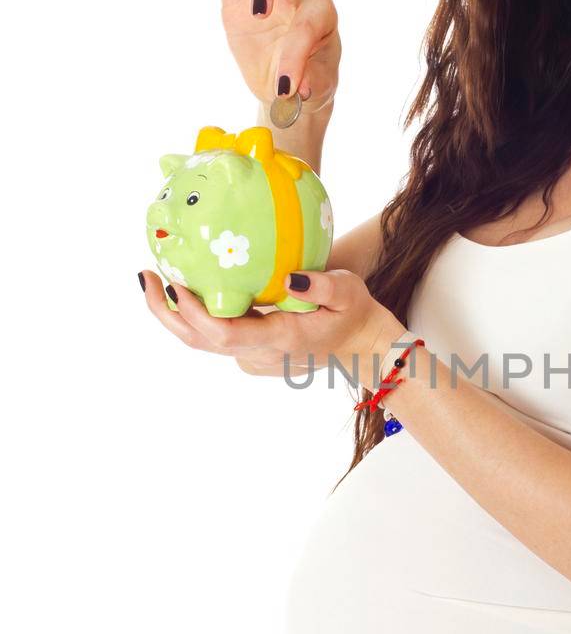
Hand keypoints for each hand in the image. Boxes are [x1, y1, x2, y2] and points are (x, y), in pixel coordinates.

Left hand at [138, 266, 404, 387]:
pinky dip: (196, 314)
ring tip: (154, 278)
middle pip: (200, 341)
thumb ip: (323, 284)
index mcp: (280, 339)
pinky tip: (187, 286)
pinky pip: (215, 336)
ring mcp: (252, 358)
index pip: (224, 334)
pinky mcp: (250, 354)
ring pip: (203, 341)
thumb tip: (289, 277)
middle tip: (146, 276)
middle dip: (166, 312)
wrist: (361, 348)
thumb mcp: (349, 292)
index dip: (193, 312)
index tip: (174, 284)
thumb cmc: (356, 313)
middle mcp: (259, 355)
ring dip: (175, 313)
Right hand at [205, 0, 340, 115]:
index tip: (285, 87)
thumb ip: (313, 82)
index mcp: (320, 15)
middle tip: (258, 12)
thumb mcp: (319, 88)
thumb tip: (301, 86)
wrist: (289, 88)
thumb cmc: (312, 82)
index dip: (295, 55)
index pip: (307, 22)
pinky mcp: (237, 6)